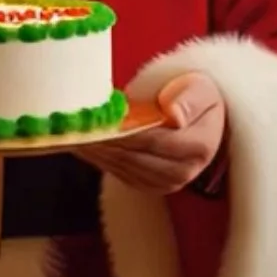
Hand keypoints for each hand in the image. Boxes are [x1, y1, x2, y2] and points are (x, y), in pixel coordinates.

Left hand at [76, 75, 227, 193]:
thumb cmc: (196, 98)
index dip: (127, 133)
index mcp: (200, 146)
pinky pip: (121, 174)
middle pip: (136, 157)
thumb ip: (190, 101)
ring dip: (99, 153)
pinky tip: (85, 146)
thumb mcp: (200, 90)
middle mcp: (185, 171)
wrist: (198, 118)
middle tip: (80, 130)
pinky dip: (101, 160)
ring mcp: (168, 183)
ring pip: (125, 167)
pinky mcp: (151, 186)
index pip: (156, 140)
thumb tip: (175, 115)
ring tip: (76, 137)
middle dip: (107, 144)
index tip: (103, 123)